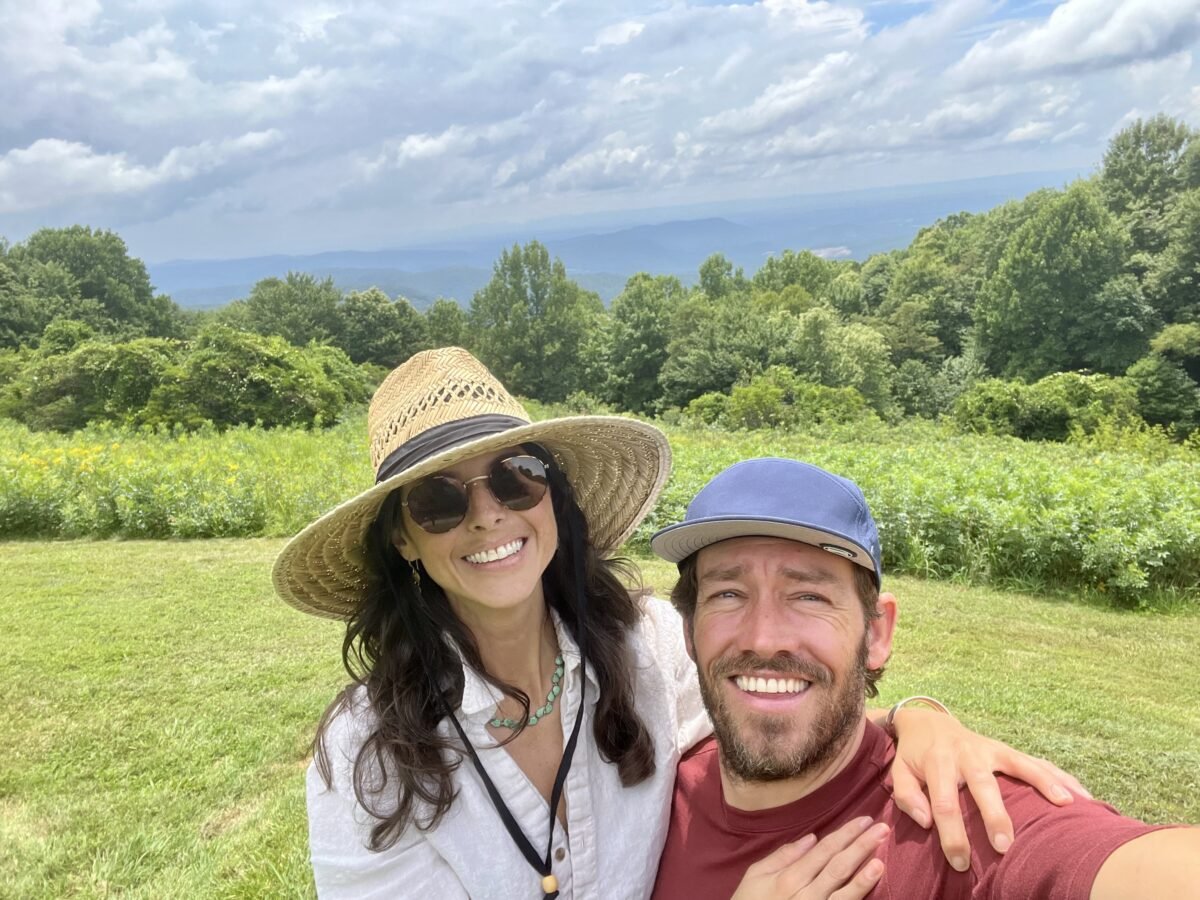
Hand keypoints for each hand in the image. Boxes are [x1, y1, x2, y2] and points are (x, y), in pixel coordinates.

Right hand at [731, 817, 886, 899]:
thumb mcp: (755, 876)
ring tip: (881, 858)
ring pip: (844, 893)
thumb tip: (811, 838)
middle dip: (860, 846)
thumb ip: (782, 856)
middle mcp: (804, 895)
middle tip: (882, 829)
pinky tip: (869, 888)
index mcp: (788, 878)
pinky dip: (856, 898)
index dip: (845, 835)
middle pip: (837, 867)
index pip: (824, 851)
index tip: (864, 820)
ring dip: (864, 876)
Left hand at [887, 707, 1090, 869]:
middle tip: (1005, 845)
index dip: (952, 834)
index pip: (944, 802)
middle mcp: (966, 753)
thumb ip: (906, 795)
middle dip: (994, 815)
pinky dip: (1058, 775)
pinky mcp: (1006, 749)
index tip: (960, 862)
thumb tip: (926, 821)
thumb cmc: (915, 756)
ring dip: (1043, 783)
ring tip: (1066, 804)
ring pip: (1019, 764)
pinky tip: (1082, 794)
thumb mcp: (899, 772)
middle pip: (983, 784)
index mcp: (937, 762)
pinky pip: (1034, 761)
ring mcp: (990, 749)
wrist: (927, 722)